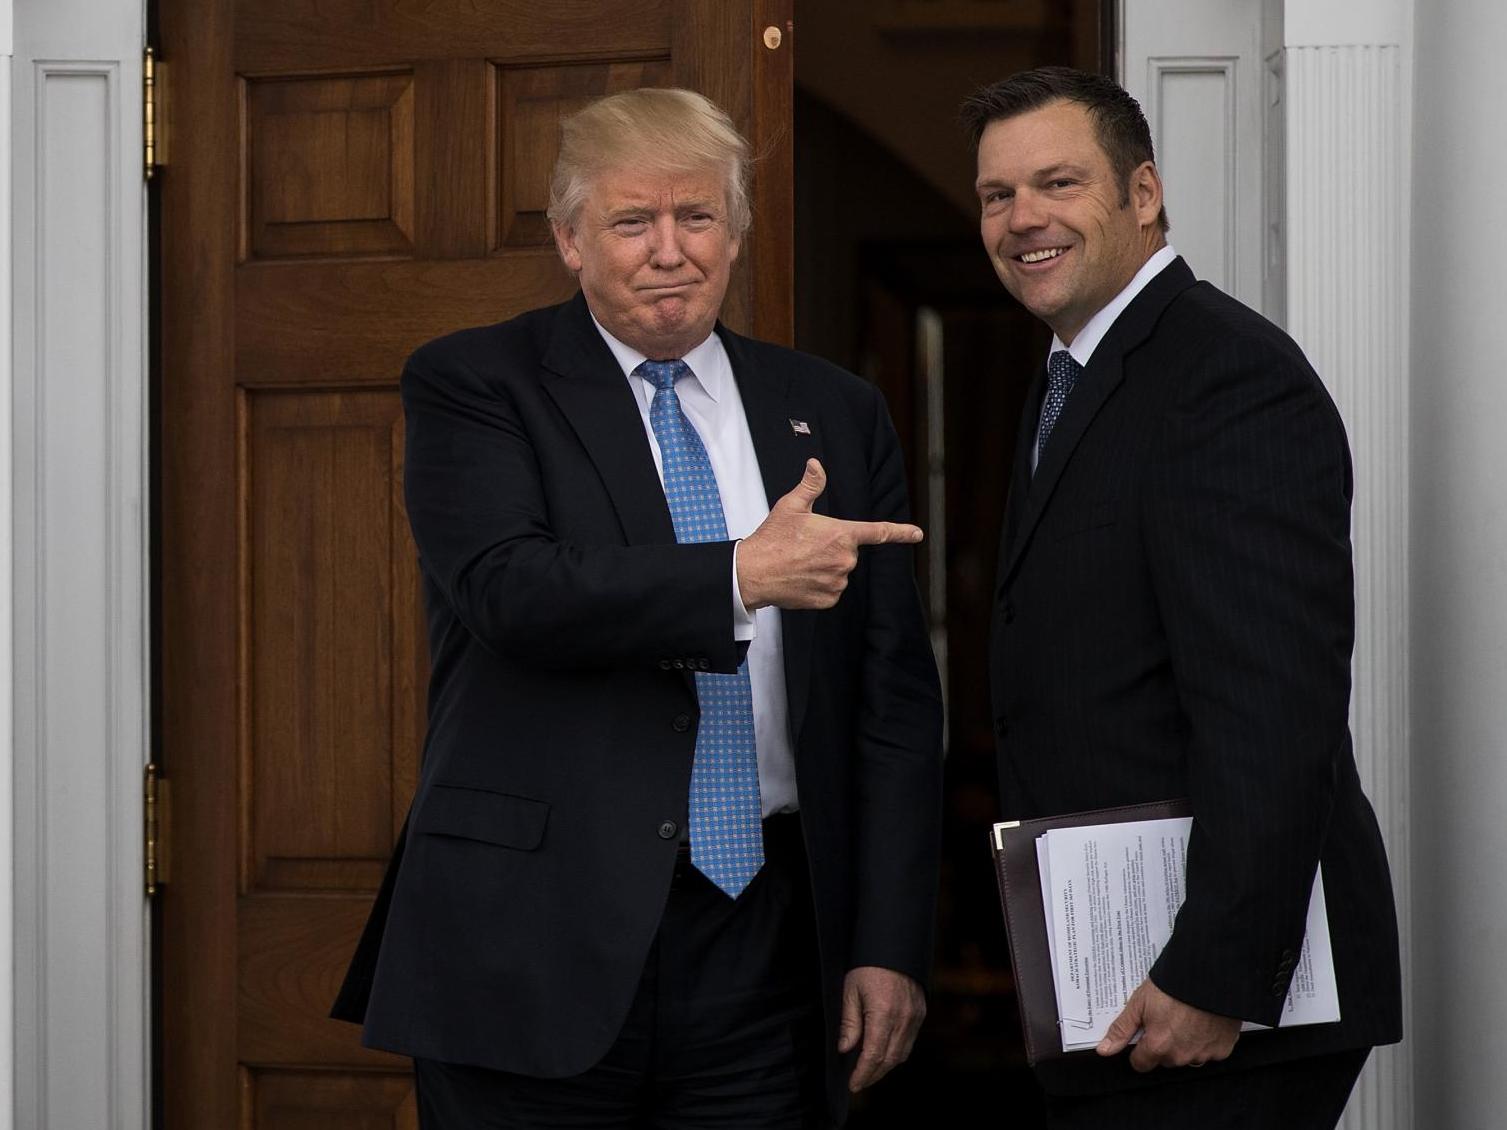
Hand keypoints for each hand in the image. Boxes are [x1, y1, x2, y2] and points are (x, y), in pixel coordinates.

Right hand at [736, 459, 922, 610]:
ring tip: (800, 563)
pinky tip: (801, 578)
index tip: (917, 534)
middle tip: (805, 546)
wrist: (753, 573)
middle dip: (832, 548)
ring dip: (826, 567)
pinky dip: (820, 585)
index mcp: (841, 534)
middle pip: (849, 552)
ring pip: (840, 572)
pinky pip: (832, 590)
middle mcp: (845, 560)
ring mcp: (838, 582)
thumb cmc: (772, 538)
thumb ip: (810, 485)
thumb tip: (816, 464)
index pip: (879, 532)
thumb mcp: (791, 506)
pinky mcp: (828, 599)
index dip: (901, 532)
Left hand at [837, 966, 926, 1091]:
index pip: (873, 1055)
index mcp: (883, 1014)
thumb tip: (845, 1049)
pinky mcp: (921, 1013)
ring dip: (886, 1067)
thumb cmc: (868, 966)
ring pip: (902, 1054)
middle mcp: (903, 1019)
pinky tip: (884, 1053)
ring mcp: (915, 1017)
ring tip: (870, 1071)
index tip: (853, 1084)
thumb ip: (849, 1022)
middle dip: (873, 1075)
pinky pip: (910, 1042)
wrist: (894, 944)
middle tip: (859, 1083)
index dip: (863, 1074)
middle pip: (889, 1060)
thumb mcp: (851, 990)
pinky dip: (897, 1053)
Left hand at [1096, 977, 1240, 1071]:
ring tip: (1186, 1017)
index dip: (1139, 1050)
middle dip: (1163, 1044)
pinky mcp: (1223, 1049)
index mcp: (1158, 1046)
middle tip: (1166, 1019)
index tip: (1144, 1035)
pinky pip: (1210, 1051)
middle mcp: (1181, 1056)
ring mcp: (1204, 1055)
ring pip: (1187, 1057)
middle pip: (1165, 1059)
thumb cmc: (1172, 986)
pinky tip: (1204, 1021)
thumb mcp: (1139, 1003)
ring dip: (1185, 1044)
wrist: (1209, 975)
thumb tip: (1104, 1050)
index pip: (1141, 1064)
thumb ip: (1122, 1029)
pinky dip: (1206, 1040)